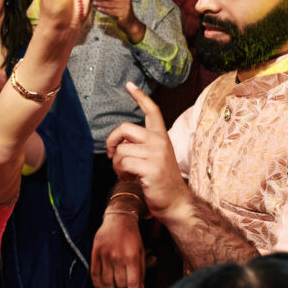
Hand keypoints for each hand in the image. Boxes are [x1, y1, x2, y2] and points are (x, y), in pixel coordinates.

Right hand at [91, 211, 145, 287]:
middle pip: (119, 283)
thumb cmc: (132, 236)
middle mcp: (118, 257)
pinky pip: (95, 272)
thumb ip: (141, 270)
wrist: (118, 218)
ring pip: (107, 281)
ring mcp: (105, 255)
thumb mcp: (141, 251)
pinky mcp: (96, 252)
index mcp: (132, 257)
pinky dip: (97, 284)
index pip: (133, 283)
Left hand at [92, 0, 144, 42]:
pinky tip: (98, 9)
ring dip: (101, 3)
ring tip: (93, 2)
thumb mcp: (122, 0)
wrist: (130, 22)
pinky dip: (104, 10)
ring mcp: (126, 8)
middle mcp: (127, 0)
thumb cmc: (123, 10)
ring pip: (110, 5)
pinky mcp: (124, 15)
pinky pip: (112, 12)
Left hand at [106, 82, 188, 221]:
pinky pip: (123, 163)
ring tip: (126, 172)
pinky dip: (121, 172)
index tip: (129, 85)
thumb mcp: (155, 156)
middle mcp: (160, 141)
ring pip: (121, 149)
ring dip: (116, 163)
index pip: (152, 110)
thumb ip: (141, 145)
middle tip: (112, 155)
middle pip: (125, 128)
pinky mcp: (151, 168)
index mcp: (161, 136)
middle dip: (111, 141)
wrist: (175, 202)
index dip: (140, 96)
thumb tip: (119, 142)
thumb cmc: (161, 180)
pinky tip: (130, 178)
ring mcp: (156, 154)